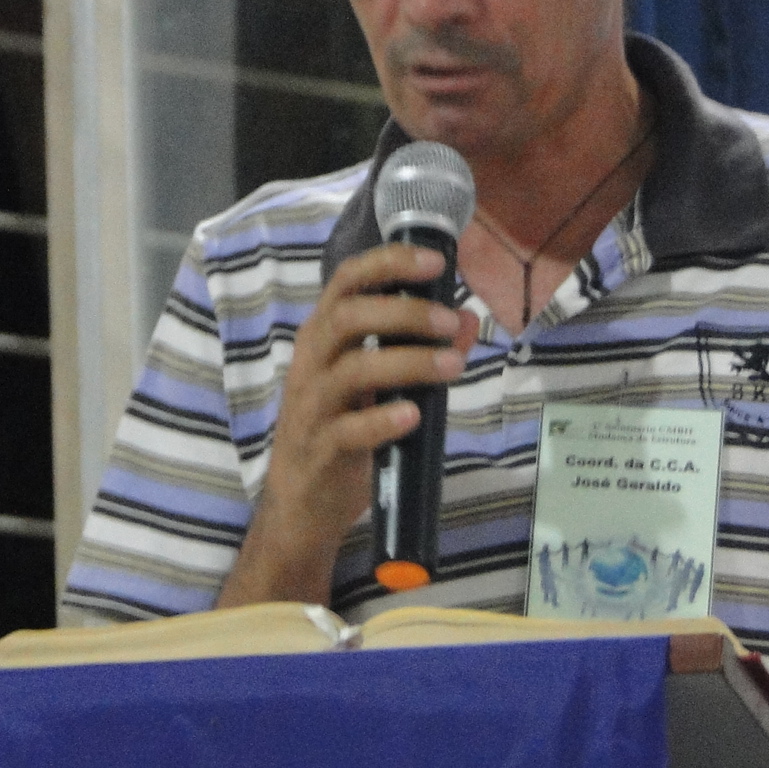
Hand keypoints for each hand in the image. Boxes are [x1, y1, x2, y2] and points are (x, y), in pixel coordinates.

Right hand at [215, 243, 476, 607]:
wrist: (301, 505)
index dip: (389, 263)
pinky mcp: (319, 450)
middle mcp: (312, 363)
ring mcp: (312, 407)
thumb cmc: (343, 433)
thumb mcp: (381, 387)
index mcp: (324, 337)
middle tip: (450, 322)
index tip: (436, 262)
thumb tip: (468, 317)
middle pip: (348, 317)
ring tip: (453, 367)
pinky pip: (348, 430)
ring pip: (352, 370)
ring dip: (409, 363)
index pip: (347, 281)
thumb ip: (421, 351)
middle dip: (405, 313)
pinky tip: (413, 416)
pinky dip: (382, 420)